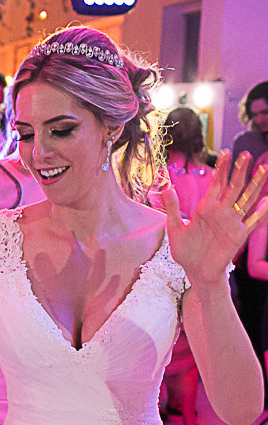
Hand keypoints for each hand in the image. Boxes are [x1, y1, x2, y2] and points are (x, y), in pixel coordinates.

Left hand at [166, 151, 267, 286]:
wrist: (195, 271)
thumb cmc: (185, 251)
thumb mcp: (174, 228)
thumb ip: (173, 208)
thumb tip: (166, 187)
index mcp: (206, 208)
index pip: (216, 183)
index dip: (221, 169)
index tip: (225, 153)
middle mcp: (221, 212)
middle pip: (233, 187)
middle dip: (239, 171)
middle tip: (245, 154)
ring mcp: (232, 222)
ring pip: (246, 199)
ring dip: (255, 185)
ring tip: (263, 169)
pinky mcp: (239, 235)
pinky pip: (254, 221)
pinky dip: (262, 212)